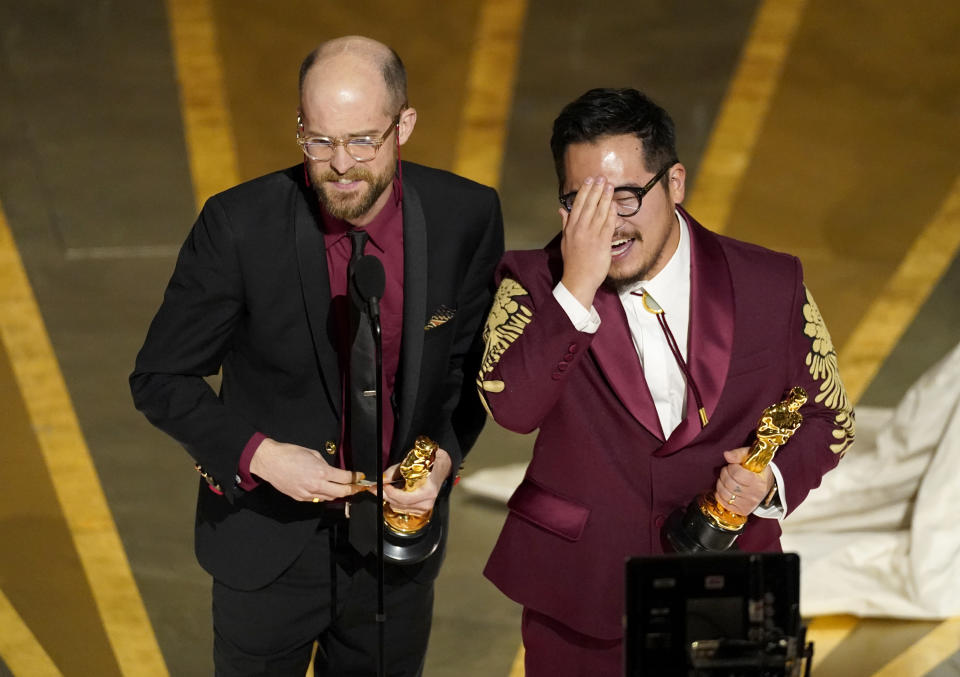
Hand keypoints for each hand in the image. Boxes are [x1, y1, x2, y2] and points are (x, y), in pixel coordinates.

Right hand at [249, 437, 363, 501]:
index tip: (360, 477)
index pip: (345, 479)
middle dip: (352, 490)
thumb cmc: (290, 454)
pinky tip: (324, 489)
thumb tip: (332, 471)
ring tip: (342, 488)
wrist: (270, 462)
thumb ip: (325, 465)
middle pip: (341, 492)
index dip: (355, 478)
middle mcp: (316, 485)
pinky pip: (317, 499)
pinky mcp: (300, 498)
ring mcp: (308, 494)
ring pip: (329, 498)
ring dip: (337, 493)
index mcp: (321, 472)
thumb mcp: (313, 454)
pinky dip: (323, 495)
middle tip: (357, 487)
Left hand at [378, 447, 452, 515]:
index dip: (390, 492)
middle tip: (376, 488)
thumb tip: (381, 480)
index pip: (404, 497)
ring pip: (400, 508)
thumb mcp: (409, 463)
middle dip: (385, 495)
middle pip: (400, 504)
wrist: (441, 466)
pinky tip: (397, 492)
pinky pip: (403, 509)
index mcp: (427, 489)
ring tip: (388, 487)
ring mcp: (426, 507)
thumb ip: (393, 472)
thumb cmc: (427, 462)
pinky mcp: (422, 510)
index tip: (381, 485)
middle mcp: (428, 500)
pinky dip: (397, 502)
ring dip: (390, 498)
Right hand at [559, 176, 618, 307]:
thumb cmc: (572, 261)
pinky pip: (608, 224)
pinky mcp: (602, 242)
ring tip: (610, 186)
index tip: (589, 180)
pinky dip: (612, 213)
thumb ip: (565, 223)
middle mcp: (581, 228)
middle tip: (602, 178)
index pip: (578, 205)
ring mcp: (592, 235)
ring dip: (605, 198)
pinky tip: (614, 204)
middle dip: (596, 190)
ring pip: (600, 212)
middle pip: (589, 205)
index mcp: (571, 228)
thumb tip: (561, 210)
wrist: (579, 278)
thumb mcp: (564, 240)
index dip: (585, 191)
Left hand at [714, 447, 773, 515]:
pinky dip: (720, 494)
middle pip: (730, 484)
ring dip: (721, 484)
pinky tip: (725, 489)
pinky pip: (724, 503)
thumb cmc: (757, 471)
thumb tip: (726, 455)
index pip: (737, 474)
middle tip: (728, 471)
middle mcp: (755, 495)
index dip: (731, 467)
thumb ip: (739, 454)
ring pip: (725, 494)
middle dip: (724, 474)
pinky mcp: (742, 511)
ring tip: (726, 479)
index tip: (733, 466)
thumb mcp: (752, 458)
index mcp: (759, 482)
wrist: (765, 487)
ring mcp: (748, 505)